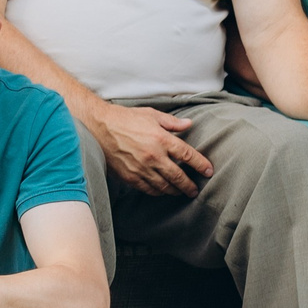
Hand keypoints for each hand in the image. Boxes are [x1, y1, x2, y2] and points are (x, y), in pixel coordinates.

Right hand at [92, 101, 213, 197]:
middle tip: (195, 190)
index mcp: (162, 139)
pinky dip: (158, 191)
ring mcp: (141, 168)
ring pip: (164, 186)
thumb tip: (189, 124)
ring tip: (180, 192)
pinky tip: (162, 190)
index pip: (188, 155)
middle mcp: (154, 156)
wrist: (100, 127)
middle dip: (189, 185)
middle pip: (178, 176)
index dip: (201, 164)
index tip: (208, 171)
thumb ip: (172, 122)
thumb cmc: (126, 118)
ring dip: (175, 190)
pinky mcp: (130, 176)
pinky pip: (148, 189)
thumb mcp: (152, 115)